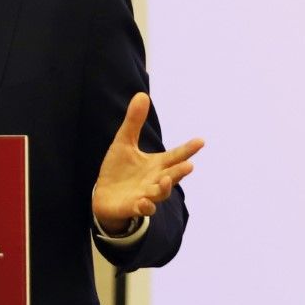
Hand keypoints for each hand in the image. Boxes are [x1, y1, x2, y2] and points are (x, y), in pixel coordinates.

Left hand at [92, 93, 201, 231]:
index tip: (201, 141)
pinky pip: (144, 209)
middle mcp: (155, 180)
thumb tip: (142, 94)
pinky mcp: (134, 206)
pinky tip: (144, 202)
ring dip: (165, 188)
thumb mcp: (124, 142)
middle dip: (180, 172)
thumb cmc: (118, 169)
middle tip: (189, 165)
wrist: (103, 195)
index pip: (176, 156)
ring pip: (161, 193)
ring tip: (165, 179)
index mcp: (157, 164)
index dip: (188, 149)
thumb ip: (134, 122)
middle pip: (172, 175)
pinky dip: (146, 207)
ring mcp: (146, 195)